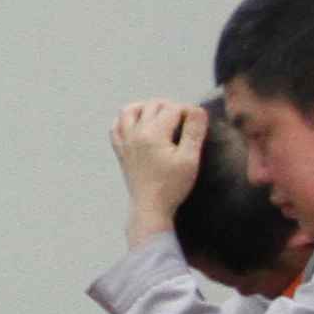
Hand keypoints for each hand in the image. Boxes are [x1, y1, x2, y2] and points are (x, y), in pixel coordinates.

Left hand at [110, 96, 207, 235]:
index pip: (173, 108)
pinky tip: (137, 125)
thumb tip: (197, 109)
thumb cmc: (172, 186)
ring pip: (129, 110)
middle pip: (153, 105)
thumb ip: (194, 131)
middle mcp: (135, 133)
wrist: (150, 209)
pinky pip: (116, 127)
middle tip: (185, 120)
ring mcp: (125, 142)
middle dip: (171, 107)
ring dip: (146, 107)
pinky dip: (125, 120)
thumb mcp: (190, 159)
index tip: (198, 122)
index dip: (188, 111)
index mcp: (153, 133)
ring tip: (161, 115)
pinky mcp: (121, 152)